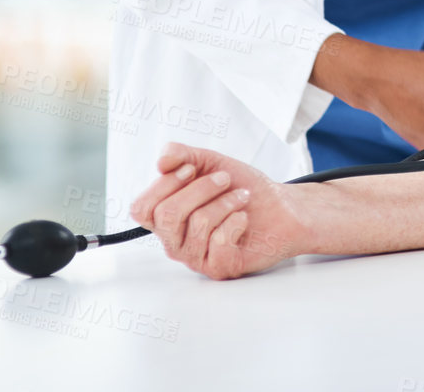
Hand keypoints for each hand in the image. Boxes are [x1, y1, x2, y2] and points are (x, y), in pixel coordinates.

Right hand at [129, 143, 317, 279]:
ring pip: (197, 224)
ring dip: (226, 202)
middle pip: (166, 216)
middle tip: (225, 179)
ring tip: (241, 198)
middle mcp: (176, 240)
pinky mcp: (219, 267)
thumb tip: (161, 160)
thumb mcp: (211, 162)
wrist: (281, 206)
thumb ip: (182, 155)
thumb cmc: (243, 186)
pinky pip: (219, 240)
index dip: (164, 185)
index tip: (191, 169)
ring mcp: (196, 256)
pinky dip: (237, 221)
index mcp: (168, 217)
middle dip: (201, 189)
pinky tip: (244, 220)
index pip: (142, 208)